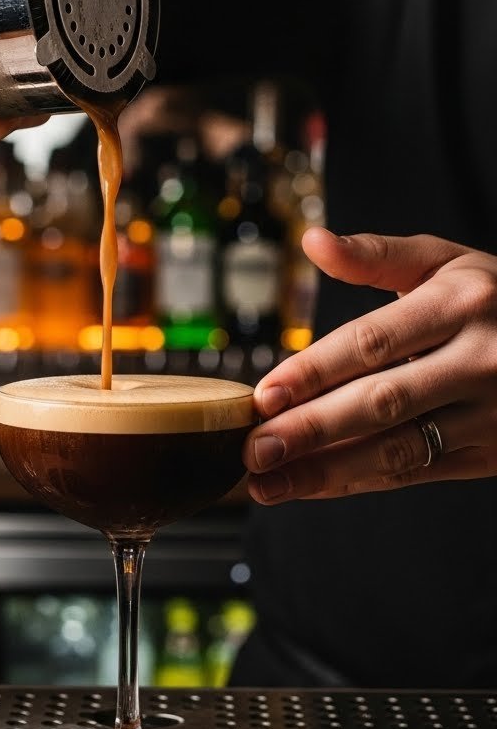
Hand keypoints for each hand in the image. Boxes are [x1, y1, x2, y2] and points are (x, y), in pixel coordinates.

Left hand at [242, 227, 496, 501]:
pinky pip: (417, 472)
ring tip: (268, 483)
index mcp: (462, 303)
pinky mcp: (491, 454)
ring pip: (399, 448)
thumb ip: (377, 255)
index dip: (315, 370)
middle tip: (254, 450)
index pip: (374, 341)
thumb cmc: (494, 299)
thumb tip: (313, 241)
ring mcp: (490, 413)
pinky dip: (361, 481)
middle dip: (312, 430)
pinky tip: (314, 487)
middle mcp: (480, 360)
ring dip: (328, 471)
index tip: (263, 395)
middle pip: (382, 401)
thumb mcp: (446, 262)